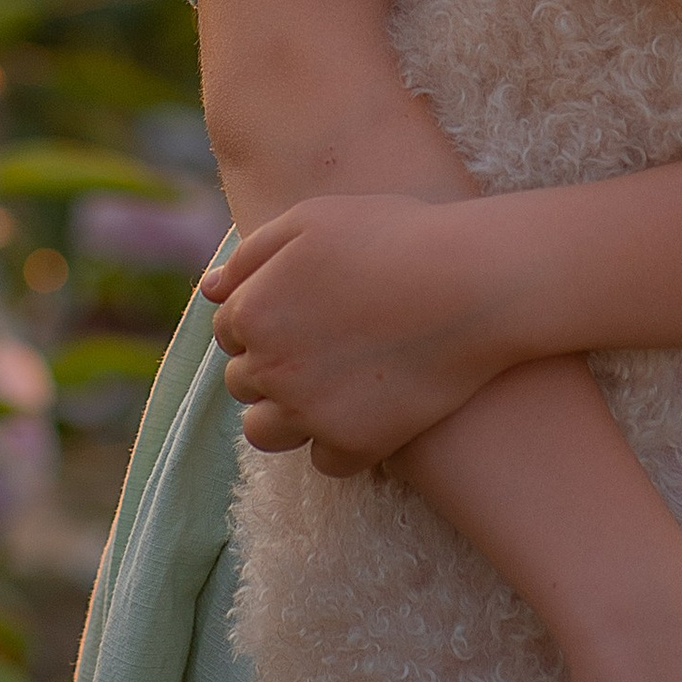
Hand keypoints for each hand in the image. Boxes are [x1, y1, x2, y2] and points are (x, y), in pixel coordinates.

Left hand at [201, 195, 522, 468]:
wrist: (473, 281)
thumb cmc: (395, 236)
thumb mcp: (313, 220)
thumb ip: (250, 256)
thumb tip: (208, 291)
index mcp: (252, 311)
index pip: (229, 331)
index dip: (265, 318)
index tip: (308, 310)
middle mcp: (270, 368)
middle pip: (244, 383)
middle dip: (273, 366)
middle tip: (328, 344)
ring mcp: (310, 412)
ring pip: (266, 432)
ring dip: (288, 415)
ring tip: (331, 389)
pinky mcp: (355, 444)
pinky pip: (325, 461)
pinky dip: (342, 442)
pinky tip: (371, 409)